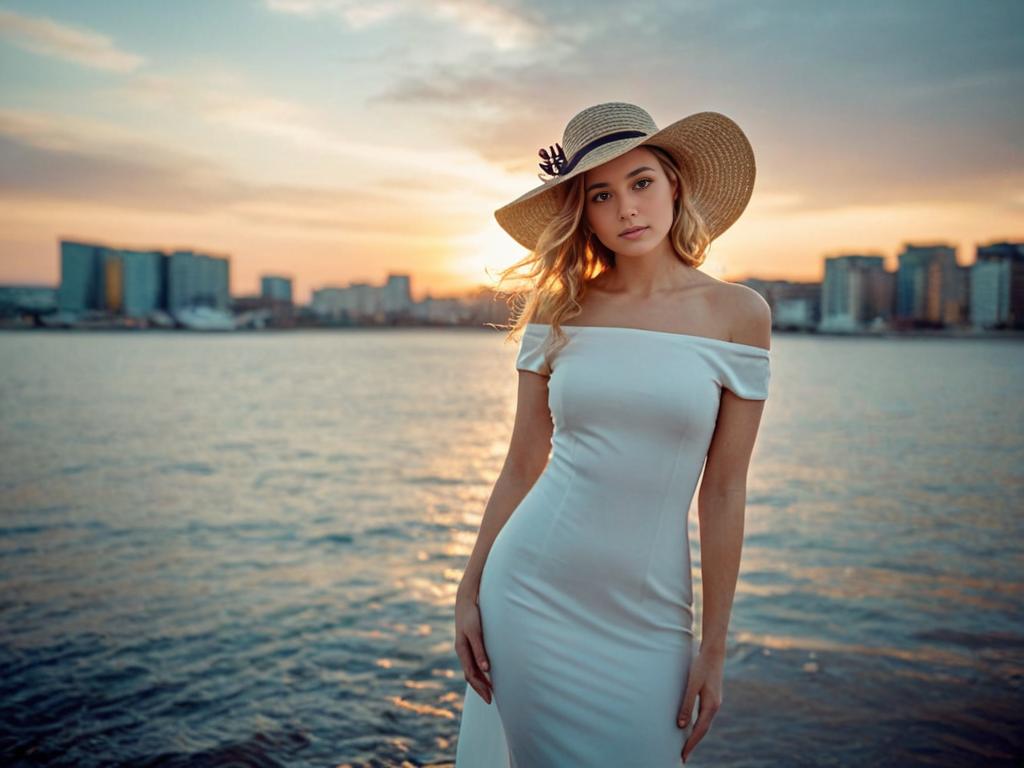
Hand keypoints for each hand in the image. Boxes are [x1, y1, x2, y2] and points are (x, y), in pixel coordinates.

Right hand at [454, 587, 492, 703]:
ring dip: (479, 681)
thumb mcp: (475, 632)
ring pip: (470, 670)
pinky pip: (472, 663)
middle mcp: (462, 651)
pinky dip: (479, 672)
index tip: (490, 697)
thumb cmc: (471, 615)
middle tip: (491, 700)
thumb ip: (479, 650)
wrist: (465, 601)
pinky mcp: (468, 643)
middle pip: (470, 675)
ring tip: (490, 690)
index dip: (480, 687)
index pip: (471, 675)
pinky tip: (486, 673)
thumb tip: (485, 669)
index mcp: (462, 650)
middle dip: (480, 688)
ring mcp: (464, 648)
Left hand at [677, 646, 724, 762]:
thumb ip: (687, 704)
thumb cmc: (701, 667)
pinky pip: (704, 717)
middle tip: (683, 756)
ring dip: (696, 735)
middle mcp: (715, 707)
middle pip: (703, 730)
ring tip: (686, 745)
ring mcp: (715, 702)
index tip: (683, 756)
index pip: (700, 731)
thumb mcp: (692, 685)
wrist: (713, 652)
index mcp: (711, 706)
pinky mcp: (712, 697)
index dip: (691, 744)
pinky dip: (698, 725)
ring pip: (705, 724)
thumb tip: (681, 725)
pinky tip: (691, 727)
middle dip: (693, 743)